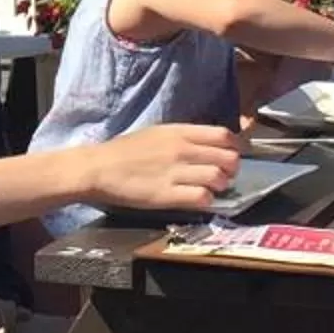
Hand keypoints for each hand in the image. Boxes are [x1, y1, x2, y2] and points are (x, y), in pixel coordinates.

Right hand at [84, 124, 241, 213]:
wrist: (98, 168)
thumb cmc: (125, 151)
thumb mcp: (157, 133)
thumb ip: (184, 137)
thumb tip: (209, 144)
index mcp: (179, 132)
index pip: (223, 136)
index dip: (235, 147)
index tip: (233, 154)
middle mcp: (181, 150)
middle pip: (227, 158)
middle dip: (232, 169)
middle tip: (225, 175)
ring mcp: (175, 172)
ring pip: (218, 179)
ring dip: (220, 186)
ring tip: (212, 189)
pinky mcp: (167, 195)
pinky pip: (202, 198)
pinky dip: (206, 200)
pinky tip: (198, 199)